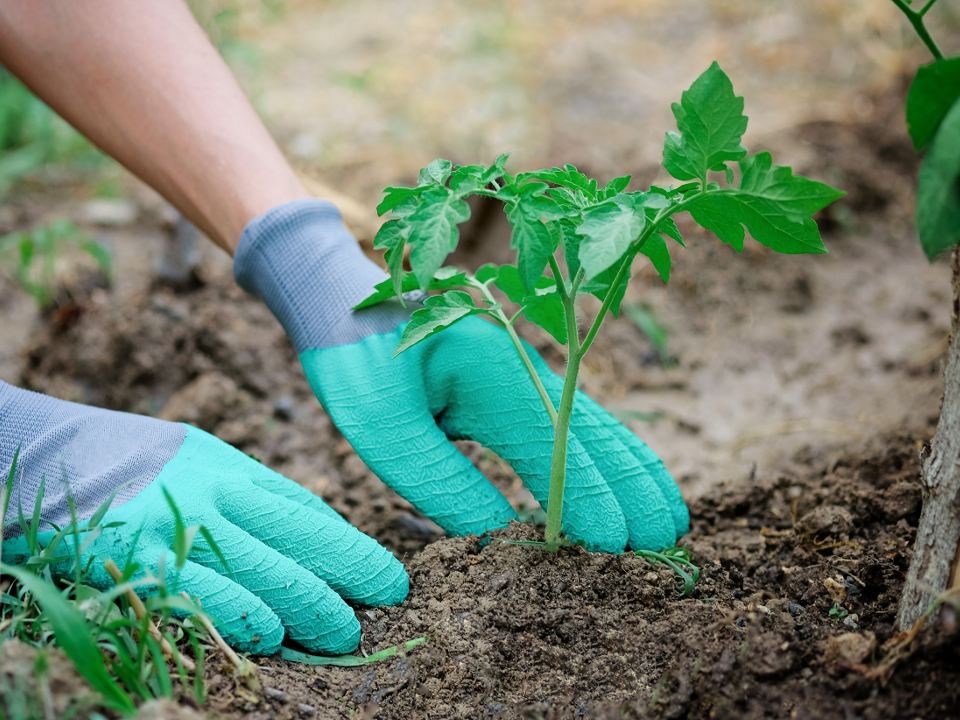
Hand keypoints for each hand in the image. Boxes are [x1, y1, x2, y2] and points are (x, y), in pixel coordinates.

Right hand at [0, 383, 406, 653]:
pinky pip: (203, 594)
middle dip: (349, 575)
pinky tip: (271, 635)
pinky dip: (242, 616)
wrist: (49, 452)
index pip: (308, 511)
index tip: (384, 572)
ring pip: (264, 571)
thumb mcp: (203, 459)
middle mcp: (215, 493)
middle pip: (299, 540)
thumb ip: (254, 492)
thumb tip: (314, 527)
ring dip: (310, 607)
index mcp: (234, 468)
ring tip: (343, 633)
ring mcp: (179, 526)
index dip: (351, 545)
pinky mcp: (141, 558)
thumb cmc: (133, 459)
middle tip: (383, 603)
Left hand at [235, 200, 688, 552]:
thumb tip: (499, 535)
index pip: (556, 450)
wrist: (342, 300)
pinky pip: (577, 418)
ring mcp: (526, 371)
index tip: (619, 545)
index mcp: (495, 378)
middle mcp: (526, 369)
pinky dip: (611, 450)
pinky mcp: (516, 380)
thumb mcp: (385, 427)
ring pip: (597, 424)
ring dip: (634, 469)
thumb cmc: (356, 360)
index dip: (589, 500)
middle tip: (666, 541)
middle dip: (633, 487)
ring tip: (669, 514)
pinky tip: (624, 474)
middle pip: (595, 434)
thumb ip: (443, 479)